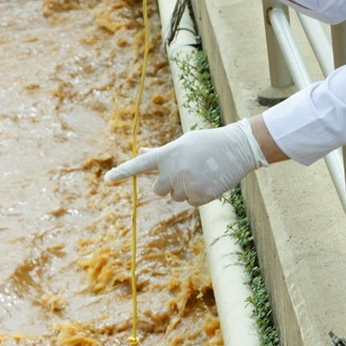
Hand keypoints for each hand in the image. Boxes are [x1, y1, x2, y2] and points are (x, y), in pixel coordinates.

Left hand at [104, 120, 267, 205]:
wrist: (237, 148)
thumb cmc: (208, 143)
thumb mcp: (183, 144)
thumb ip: (160, 153)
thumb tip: (141, 152)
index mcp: (167, 154)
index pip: (139, 165)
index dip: (123, 172)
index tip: (107, 179)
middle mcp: (173, 170)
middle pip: (158, 190)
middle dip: (168, 185)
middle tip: (186, 172)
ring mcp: (186, 184)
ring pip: (176, 197)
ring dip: (186, 190)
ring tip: (202, 173)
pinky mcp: (200, 196)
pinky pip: (192, 202)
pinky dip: (200, 196)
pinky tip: (210, 181)